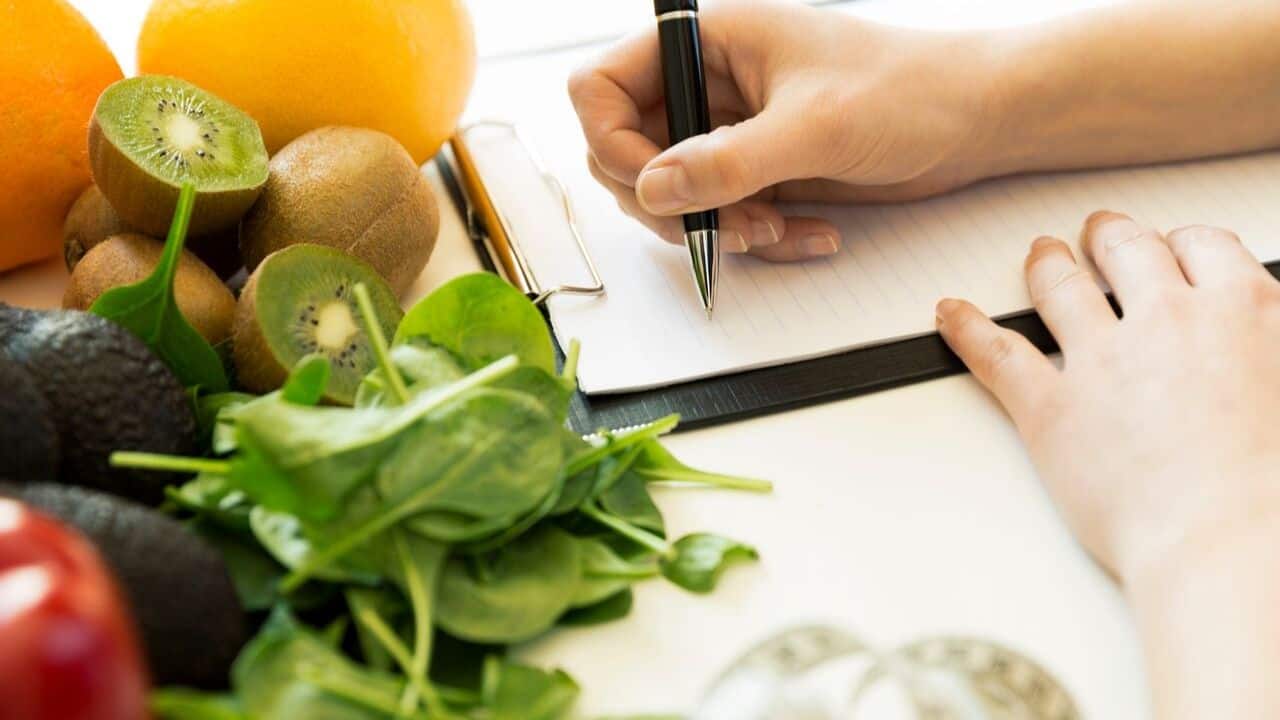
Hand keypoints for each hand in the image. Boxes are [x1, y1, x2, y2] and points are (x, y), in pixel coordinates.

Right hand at [567, 0, 1004, 261]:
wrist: (974, 122)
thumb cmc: (909, 90)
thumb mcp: (816, 125)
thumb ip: (728, 160)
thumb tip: (653, 189)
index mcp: (707, 42)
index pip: (602, 88)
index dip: (612, 144)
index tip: (656, 186)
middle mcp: (707, 86)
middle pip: (626, 155)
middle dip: (673, 202)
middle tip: (730, 221)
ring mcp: (728, 133)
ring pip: (671, 198)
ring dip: (715, 229)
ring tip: (776, 229)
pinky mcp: (755, 173)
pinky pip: (720, 219)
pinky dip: (755, 239)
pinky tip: (807, 233)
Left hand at [936, 212, 1279, 580]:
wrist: (1229, 541)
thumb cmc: (1276, 489)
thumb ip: (1271, 345)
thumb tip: (1267, 340)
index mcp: (1243, 312)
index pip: (1202, 248)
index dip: (1180, 244)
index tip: (1172, 248)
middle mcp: (1167, 321)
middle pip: (1127, 252)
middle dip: (1110, 238)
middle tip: (1100, 235)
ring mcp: (1102, 361)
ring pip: (1060, 287)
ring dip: (1046, 264)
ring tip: (1040, 256)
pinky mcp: (1050, 408)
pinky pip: (996, 354)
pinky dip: (966, 329)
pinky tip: (951, 315)